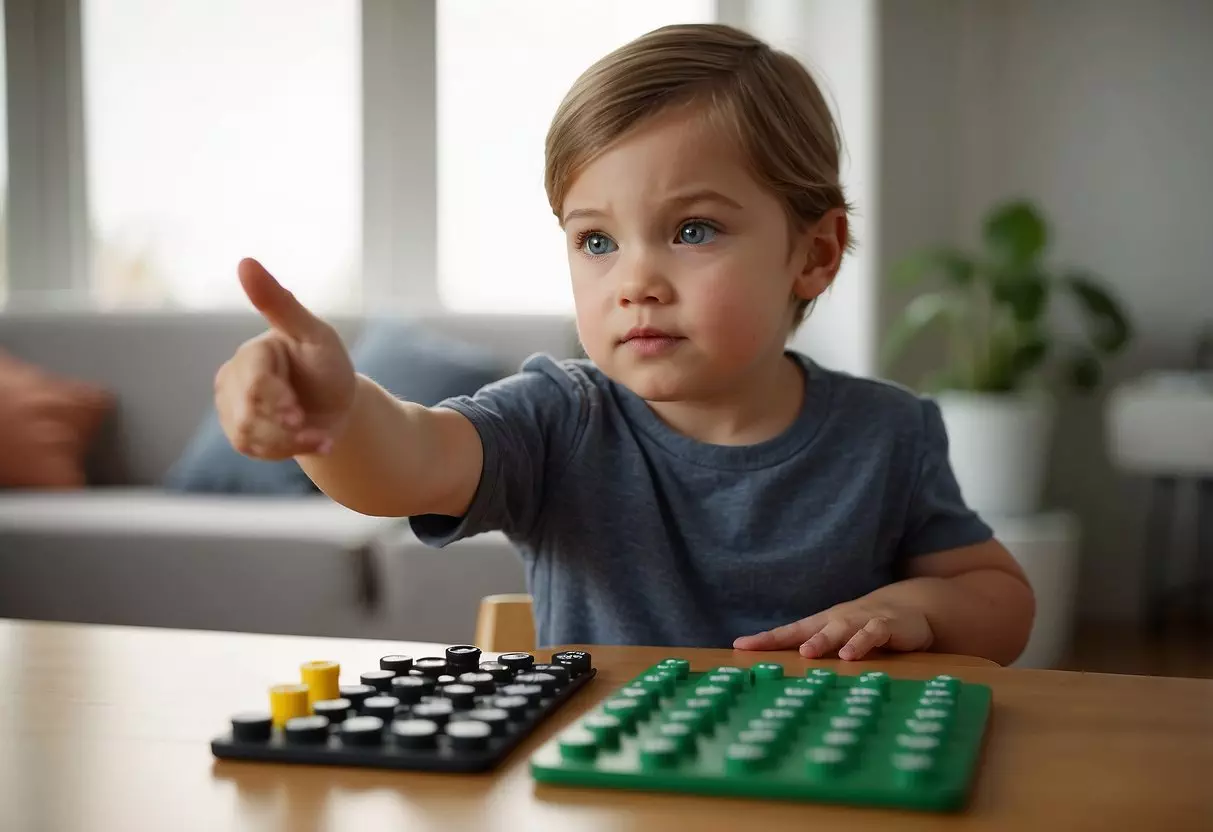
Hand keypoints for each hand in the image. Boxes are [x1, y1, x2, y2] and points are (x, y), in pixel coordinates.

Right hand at [214, 258, 356, 459]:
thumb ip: (280, 305)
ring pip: (249, 436)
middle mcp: (233, 378)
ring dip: (290, 442)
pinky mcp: (240, 433)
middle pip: (248, 414)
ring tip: (319, 436)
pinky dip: (286, 450)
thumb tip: (244, 261)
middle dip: (286, 427)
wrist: (336, 404)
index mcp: (253, 353)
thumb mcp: (315, 335)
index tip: (298, 417)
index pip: (253, 384)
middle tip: (312, 428)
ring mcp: (232, 407)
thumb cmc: (326, 364)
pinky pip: (254, 449)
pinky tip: (309, 440)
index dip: (276, 403)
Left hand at [732, 600, 933, 660]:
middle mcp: (836, 620)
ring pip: (838, 629)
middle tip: (760, 648)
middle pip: (807, 629)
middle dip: (784, 640)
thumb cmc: (865, 628)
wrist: (909, 607)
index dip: (765, 639)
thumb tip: (789, 681)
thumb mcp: (840, 640)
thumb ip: (820, 656)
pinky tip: (849, 655)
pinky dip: (861, 642)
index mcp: (822, 625)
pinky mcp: (885, 626)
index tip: (739, 646)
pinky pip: (871, 633)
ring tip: (807, 653)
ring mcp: (860, 621)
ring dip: (822, 640)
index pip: (789, 632)